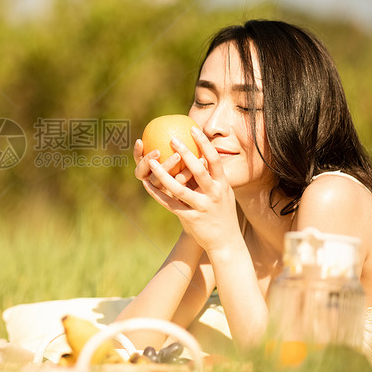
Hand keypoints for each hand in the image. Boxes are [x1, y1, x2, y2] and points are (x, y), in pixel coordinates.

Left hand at [142, 127, 241, 254]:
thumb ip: (213, 177)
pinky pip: (170, 203)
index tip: (193, 129)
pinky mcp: (190, 218)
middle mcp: (213, 194)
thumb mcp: (223, 193)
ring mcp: (202, 206)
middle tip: (172, 139)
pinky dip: (157, 193)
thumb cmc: (221, 212)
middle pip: (198, 170)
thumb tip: (201, 155)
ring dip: (164, 174)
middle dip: (186, 153)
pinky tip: (145, 184)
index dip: (204, 143)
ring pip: (180, 188)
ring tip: (151, 161)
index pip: (214, 159)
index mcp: (222, 184)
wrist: (225, 242)